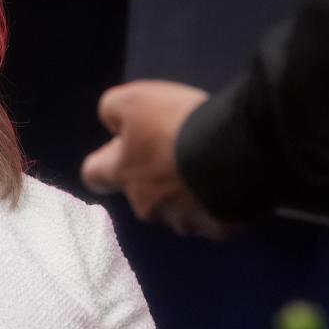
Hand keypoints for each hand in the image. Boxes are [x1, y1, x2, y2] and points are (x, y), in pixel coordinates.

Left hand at [81, 80, 236, 238]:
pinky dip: (218, 203)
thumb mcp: (134, 99)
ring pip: (177, 208)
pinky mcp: (217, 229)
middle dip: (154, 176)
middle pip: (141, 192)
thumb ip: (111, 110)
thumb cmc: (177, 125)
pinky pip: (213, 217)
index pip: (93, 176)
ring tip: (209, 165)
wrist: (235, 153)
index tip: (120, 151)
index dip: (104, 162)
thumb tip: (111, 125)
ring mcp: (182, 221)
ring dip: (186, 191)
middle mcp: (146, 205)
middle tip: (178, 149)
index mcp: (122, 174)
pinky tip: (232, 182)